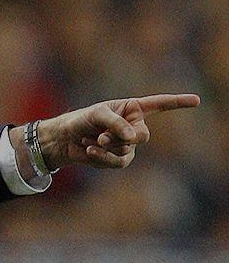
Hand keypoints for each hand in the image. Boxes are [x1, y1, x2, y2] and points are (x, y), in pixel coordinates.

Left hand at [9, 94, 199, 175]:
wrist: (65, 140)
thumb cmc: (81, 120)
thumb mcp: (97, 115)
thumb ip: (116, 122)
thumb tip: (134, 138)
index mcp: (132, 108)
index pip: (159, 104)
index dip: (178, 103)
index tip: (197, 100)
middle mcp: (134, 125)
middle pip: (143, 135)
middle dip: (122, 137)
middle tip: (102, 135)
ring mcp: (128, 144)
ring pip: (128, 149)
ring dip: (106, 146)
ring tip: (92, 140)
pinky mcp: (119, 159)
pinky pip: (118, 161)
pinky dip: (102, 157)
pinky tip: (89, 150)